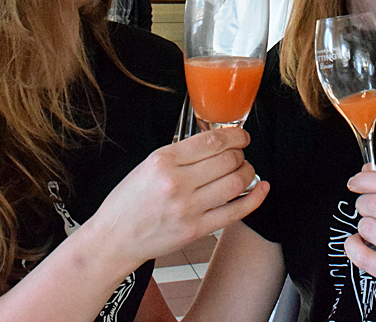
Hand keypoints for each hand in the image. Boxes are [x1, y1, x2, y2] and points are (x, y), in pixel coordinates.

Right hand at [85, 127, 266, 273]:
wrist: (113, 239)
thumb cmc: (128, 202)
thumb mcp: (147, 165)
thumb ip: (180, 153)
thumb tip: (216, 142)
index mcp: (163, 160)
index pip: (213, 140)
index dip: (235, 135)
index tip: (241, 136)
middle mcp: (177, 183)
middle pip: (229, 160)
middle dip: (241, 154)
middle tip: (240, 155)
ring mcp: (188, 208)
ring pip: (237, 182)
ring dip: (249, 172)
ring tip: (244, 170)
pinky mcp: (196, 230)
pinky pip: (236, 211)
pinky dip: (256, 198)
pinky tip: (262, 188)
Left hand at [344, 170, 375, 321]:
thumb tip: (372, 172)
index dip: (366, 179)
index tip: (356, 181)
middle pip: (374, 204)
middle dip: (363, 203)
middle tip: (366, 208)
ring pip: (367, 227)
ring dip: (363, 226)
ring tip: (373, 230)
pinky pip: (363, 256)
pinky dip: (353, 247)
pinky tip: (358, 244)